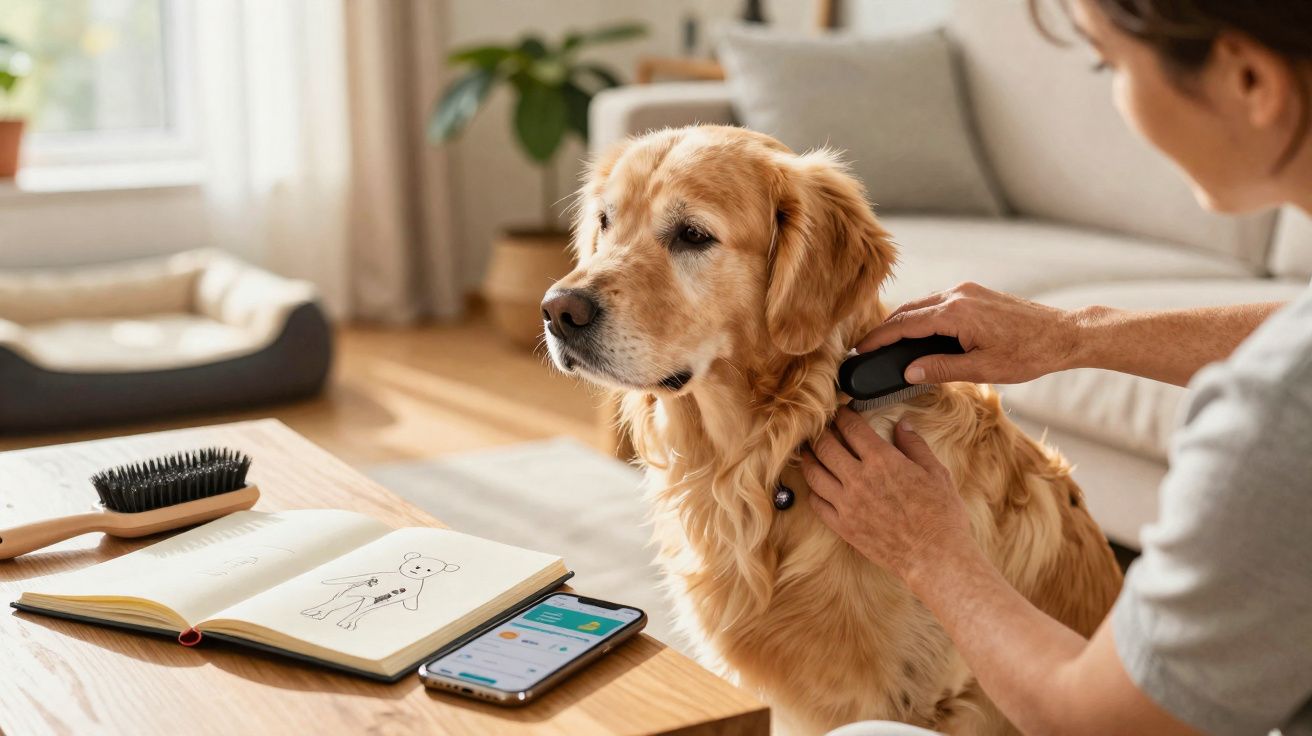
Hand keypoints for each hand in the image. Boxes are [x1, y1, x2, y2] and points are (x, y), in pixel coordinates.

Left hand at [801, 407, 974, 580]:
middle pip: (825, 446)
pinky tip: (817, 483)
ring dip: (808, 457)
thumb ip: (915, 445)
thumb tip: (903, 425)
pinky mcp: (843, 527)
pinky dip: (812, 489)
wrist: (935, 557)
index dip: (842, 415)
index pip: (851, 427)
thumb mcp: (936, 472)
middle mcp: (859, 480)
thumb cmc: (941, 515)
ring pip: (814, 473)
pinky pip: (816, 503)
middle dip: (820, 432)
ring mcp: (847, 505)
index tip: (840, 411)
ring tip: (809, 451)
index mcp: (883, 461)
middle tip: (819, 427)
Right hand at [858, 282, 1081, 384]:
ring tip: (887, 341)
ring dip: (903, 320)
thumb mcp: (982, 369)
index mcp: (955, 313)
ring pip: (923, 303)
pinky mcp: (976, 293)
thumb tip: (909, 372)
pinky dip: (922, 315)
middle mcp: (958, 295)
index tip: (860, 349)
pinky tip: (919, 331)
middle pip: (908, 309)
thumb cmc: (1028, 354)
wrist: (1063, 334)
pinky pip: (938, 302)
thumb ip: (941, 368)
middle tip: (866, 347)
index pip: (904, 324)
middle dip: (885, 328)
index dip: (879, 338)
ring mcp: (967, 290)